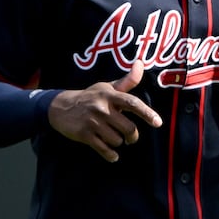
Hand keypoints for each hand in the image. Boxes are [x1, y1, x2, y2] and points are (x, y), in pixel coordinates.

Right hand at [46, 60, 162, 161]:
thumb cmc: (90, 97)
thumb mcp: (107, 87)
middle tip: (130, 137)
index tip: (158, 123)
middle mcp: (102, 108)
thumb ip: (127, 80)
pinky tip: (113, 155)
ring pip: (117, 140)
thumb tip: (141, 63)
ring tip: (114, 138)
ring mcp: (93, 122)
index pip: (132, 103)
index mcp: (110, 95)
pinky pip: (104, 150)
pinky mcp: (85, 135)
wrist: (61, 107)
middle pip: (128, 128)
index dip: (147, 113)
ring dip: (118, 142)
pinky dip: (111, 155)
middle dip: (132, 136)